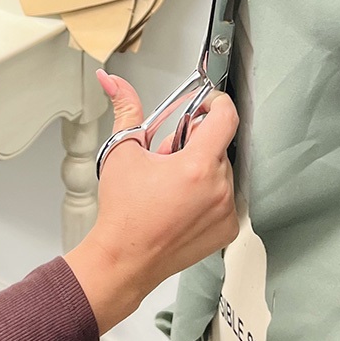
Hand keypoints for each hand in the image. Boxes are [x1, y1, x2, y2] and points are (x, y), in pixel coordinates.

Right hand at [64, 72, 238, 333]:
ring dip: (201, 168)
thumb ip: (126, 109)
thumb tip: (113, 81)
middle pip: (218, 144)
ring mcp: (226, 212)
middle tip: (167, 155)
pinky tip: (182, 202)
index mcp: (197, 166)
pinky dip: (208, 193)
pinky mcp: (227, 230)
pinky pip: (225, 197)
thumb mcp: (122, 151)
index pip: (226, 117)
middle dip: (194, 141)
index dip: (214, 103)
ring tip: (171, 183)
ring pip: (222, 171)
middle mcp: (219, 189)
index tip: (200, 106)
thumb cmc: (123, 211)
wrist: (124, 259)